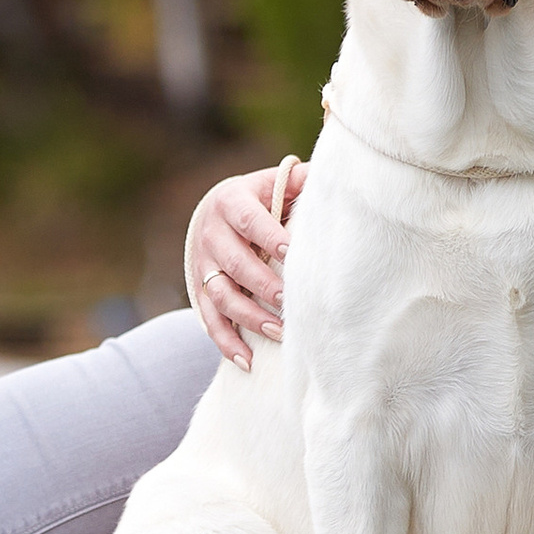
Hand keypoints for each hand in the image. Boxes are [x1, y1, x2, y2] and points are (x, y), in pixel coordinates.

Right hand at [186, 159, 307, 369]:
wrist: (216, 213)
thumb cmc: (260, 198)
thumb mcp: (274, 182)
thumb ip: (299, 179)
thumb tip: (333, 173)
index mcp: (231, 202)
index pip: (249, 220)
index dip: (269, 236)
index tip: (291, 253)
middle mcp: (212, 234)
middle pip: (234, 264)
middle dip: (262, 285)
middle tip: (289, 302)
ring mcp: (203, 266)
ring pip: (222, 296)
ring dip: (249, 317)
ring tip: (279, 332)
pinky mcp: (200, 291)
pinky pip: (210, 320)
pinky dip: (226, 342)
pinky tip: (247, 361)